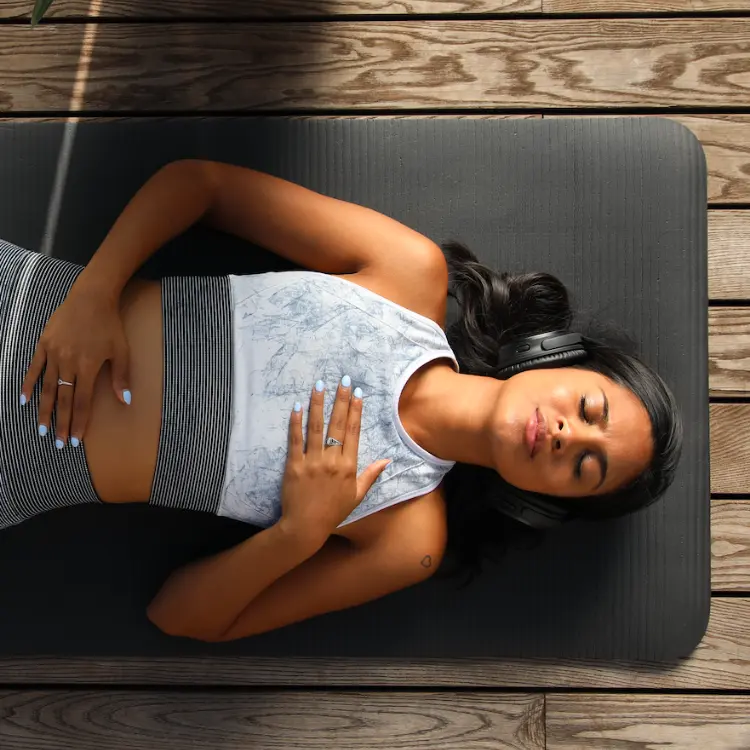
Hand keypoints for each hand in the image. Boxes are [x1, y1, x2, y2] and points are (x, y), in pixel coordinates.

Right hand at [20, 283, 130, 447]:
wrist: (91, 298)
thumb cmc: (110, 325)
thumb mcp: (122, 350)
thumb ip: (122, 377)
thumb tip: (125, 401)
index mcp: (88, 366)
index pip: (82, 401)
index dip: (79, 422)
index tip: (76, 440)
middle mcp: (68, 363)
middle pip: (64, 399)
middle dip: (61, 423)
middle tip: (57, 443)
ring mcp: (53, 354)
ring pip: (47, 388)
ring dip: (44, 410)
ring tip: (42, 429)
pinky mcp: (43, 344)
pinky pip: (34, 369)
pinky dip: (28, 385)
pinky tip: (23, 401)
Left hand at [279, 377, 389, 545]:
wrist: (306, 528)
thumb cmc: (333, 512)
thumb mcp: (357, 495)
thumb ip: (371, 475)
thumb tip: (387, 460)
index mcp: (348, 466)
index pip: (353, 432)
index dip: (355, 411)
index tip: (357, 393)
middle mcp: (332, 461)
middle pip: (337, 425)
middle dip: (341, 400)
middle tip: (343, 380)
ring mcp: (312, 462)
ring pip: (316, 428)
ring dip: (319, 405)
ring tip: (320, 385)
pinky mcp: (294, 466)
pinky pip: (295, 441)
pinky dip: (296, 423)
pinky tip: (297, 406)